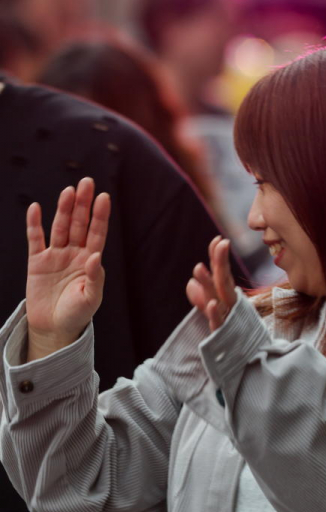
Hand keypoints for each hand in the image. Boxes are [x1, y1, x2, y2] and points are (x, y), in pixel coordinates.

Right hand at [25, 179, 109, 359]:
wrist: (54, 328)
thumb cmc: (77, 315)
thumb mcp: (90, 300)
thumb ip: (94, 279)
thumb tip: (95, 256)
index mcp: (89, 261)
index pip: (97, 234)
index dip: (100, 216)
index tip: (104, 198)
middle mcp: (73, 254)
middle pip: (79, 224)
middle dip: (83, 204)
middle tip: (87, 183)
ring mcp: (55, 256)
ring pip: (59, 227)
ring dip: (63, 209)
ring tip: (68, 191)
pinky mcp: (36, 262)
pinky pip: (35, 239)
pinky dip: (34, 224)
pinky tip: (36, 208)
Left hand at [186, 236, 235, 331]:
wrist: (245, 355)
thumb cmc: (227, 329)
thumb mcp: (211, 310)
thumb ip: (201, 295)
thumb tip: (190, 284)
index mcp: (226, 294)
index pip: (222, 272)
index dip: (218, 256)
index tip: (218, 239)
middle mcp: (229, 302)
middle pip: (223, 279)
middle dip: (220, 261)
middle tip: (220, 244)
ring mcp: (228, 315)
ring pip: (218, 297)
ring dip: (208, 282)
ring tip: (198, 267)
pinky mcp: (223, 332)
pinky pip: (218, 321)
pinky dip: (215, 313)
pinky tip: (211, 304)